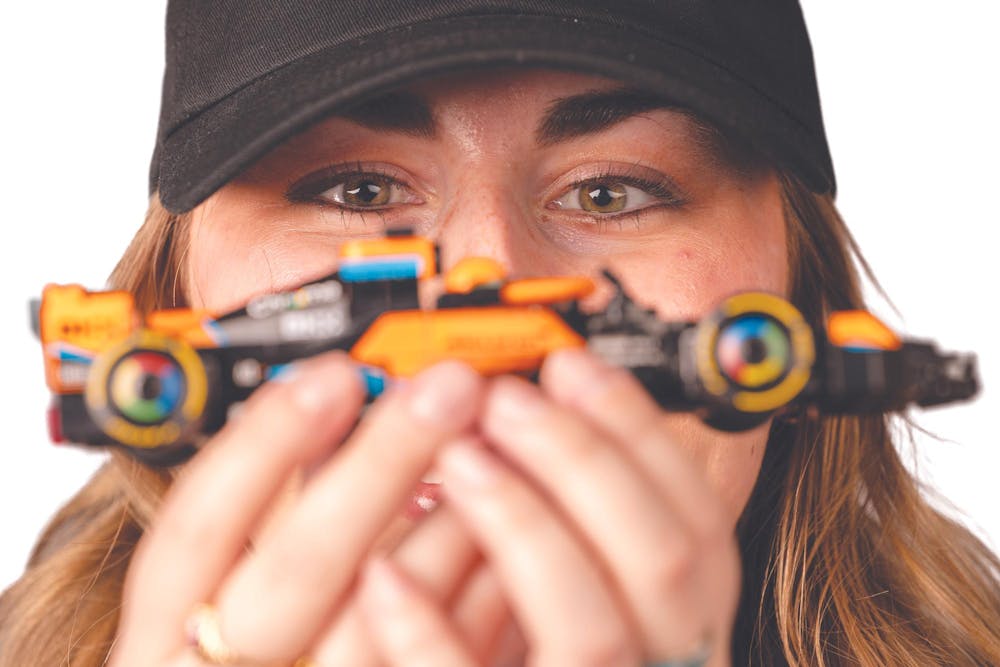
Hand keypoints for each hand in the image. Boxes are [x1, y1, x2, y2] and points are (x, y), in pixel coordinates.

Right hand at [110, 352, 498, 665]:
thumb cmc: (254, 644)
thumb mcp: (239, 572)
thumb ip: (277, 509)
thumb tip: (344, 395)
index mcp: (172, 619)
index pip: (200, 526)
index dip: (266, 443)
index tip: (338, 375)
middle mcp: (227, 665)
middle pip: (299, 567)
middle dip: (381, 465)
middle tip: (449, 391)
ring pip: (376, 621)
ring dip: (447, 526)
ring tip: (492, 454)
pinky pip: (434, 663)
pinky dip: (479, 597)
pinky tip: (505, 539)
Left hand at [355, 349, 739, 666]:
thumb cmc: (509, 660)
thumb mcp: (542, 598)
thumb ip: (557, 531)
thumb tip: (514, 414)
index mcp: (678, 633)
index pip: (700, 527)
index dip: (641, 438)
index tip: (572, 367)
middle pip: (664, 565)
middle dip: (585, 461)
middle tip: (505, 399)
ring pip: (591, 630)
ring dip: (522, 523)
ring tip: (453, 456)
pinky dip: (428, 632)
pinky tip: (380, 576)